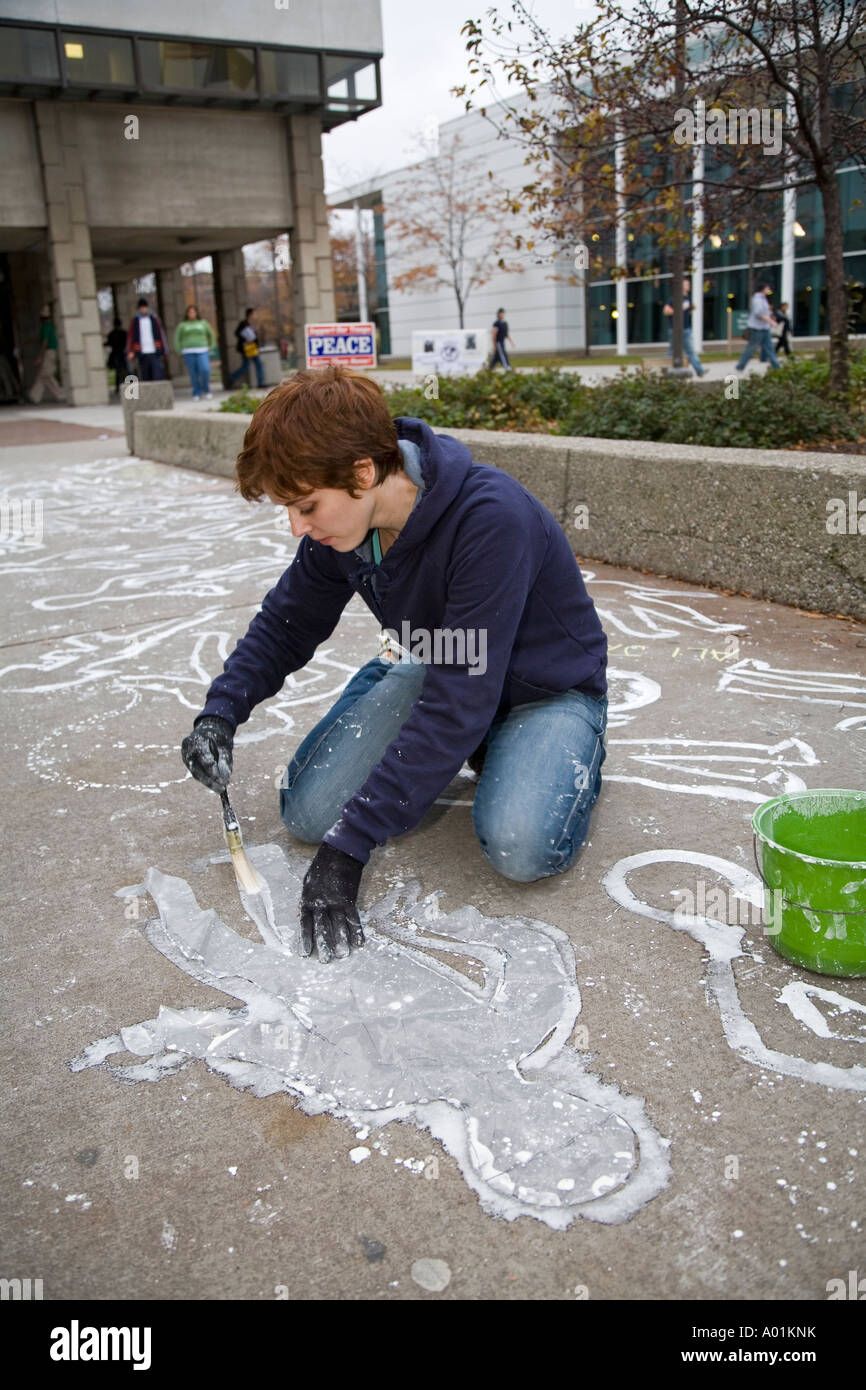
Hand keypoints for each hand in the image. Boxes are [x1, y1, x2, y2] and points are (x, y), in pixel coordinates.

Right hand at [181, 715, 233, 791]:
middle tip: (222, 788)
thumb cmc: (217, 736)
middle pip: (197, 768)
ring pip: (196, 773)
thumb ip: (225, 760)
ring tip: (221, 789)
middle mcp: (188, 749)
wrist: (206, 729)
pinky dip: (205, 779)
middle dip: (210, 780)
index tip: (224, 780)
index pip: (204, 757)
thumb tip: (226, 777)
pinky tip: (215, 784)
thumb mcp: (224, 744)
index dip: (214, 770)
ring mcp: (185, 756)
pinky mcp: (187, 762)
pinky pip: (196, 773)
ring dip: (208, 782)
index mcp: (197, 740)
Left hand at [300, 844, 364, 962]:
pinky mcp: (350, 900)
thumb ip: (309, 900)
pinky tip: (359, 943)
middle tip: (326, 961)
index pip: (305, 924)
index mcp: (308, 899)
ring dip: (341, 942)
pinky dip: (357, 931)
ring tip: (343, 956)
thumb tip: (307, 915)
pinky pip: (354, 919)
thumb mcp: (309, 883)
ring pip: (338, 926)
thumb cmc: (322, 867)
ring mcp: (336, 902)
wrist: (340, 852)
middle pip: (322, 928)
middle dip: (324, 946)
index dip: (306, 939)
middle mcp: (321, 903)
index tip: (305, 953)